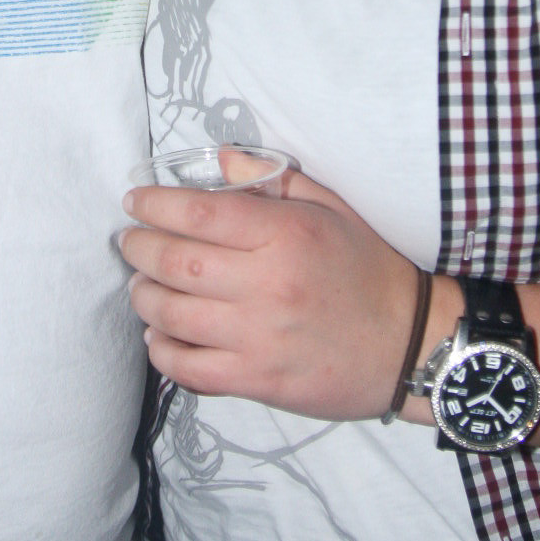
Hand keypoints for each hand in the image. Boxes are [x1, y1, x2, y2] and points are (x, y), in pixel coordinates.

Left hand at [119, 167, 420, 419]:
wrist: (410, 344)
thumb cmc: (369, 270)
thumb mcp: (332, 210)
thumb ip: (274, 182)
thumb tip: (222, 160)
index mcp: (286, 235)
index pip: (199, 213)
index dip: (155, 204)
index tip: (136, 202)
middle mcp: (267, 284)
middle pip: (175, 261)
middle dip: (138, 248)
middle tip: (129, 242)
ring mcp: (259, 337)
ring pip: (172, 314)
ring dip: (142, 296)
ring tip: (139, 285)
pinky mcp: (257, 380)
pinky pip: (189, 368)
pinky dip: (161, 350)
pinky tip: (159, 334)